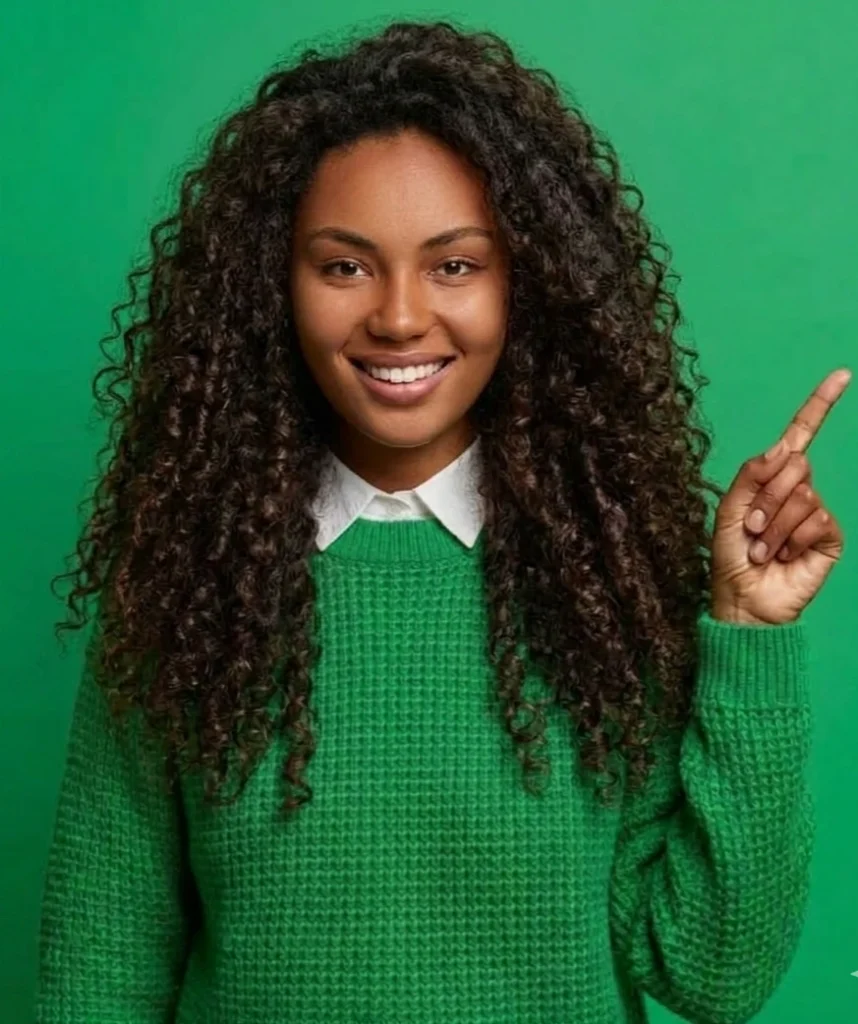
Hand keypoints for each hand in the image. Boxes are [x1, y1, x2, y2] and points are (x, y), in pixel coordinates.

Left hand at [710, 367, 849, 625]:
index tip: (842, 376)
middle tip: (752, 530)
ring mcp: (815, 514)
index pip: (800, 436)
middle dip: (766, 499)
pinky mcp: (828, 537)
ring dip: (774, 527)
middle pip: (795, 465)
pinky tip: (784, 557)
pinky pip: (817, 520)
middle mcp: (796, 491)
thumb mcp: (729, 511)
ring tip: (763, 549)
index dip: (820, 405)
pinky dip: (792, 540)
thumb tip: (784, 448)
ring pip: (803, 496)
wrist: (744, 601)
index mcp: (771, 479)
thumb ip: (752, 475)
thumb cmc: (731, 559)